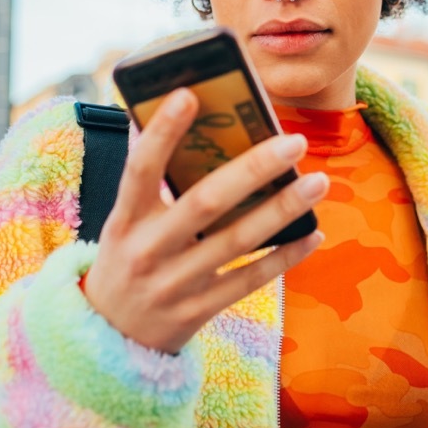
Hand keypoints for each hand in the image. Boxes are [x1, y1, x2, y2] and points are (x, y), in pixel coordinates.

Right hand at [83, 88, 326, 353]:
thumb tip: (186, 122)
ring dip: (282, 210)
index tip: (189, 94)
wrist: (109, 333)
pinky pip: (249, 281)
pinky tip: (313, 233)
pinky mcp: (199, 310)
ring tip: (318, 182)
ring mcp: (175, 284)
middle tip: (294, 142)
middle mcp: (148, 250)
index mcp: (125, 218)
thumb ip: (152, 180)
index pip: (140, 168)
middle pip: (205, 203)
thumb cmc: (127, 256)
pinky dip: (285, 257)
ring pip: (237, 242)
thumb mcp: (124, 220)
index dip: (162, 132)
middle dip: (253, 169)